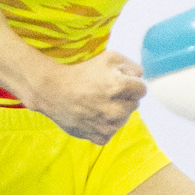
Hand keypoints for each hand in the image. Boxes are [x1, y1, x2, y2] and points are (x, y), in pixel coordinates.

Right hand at [30, 49, 146, 143]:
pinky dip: (104, 126)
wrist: (52, 91)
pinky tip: (93, 116)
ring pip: (123, 119)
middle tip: (105, 92)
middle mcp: (116, 109)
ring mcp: (108, 126)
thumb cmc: (81, 72)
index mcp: (120, 87)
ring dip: (116, 112)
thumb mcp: (108, 57)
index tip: (119, 82)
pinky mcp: (100, 137)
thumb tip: (141, 77)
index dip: (131, 83)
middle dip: (124, 98)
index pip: (142, 89)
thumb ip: (131, 66)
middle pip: (134, 104)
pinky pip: (111, 132)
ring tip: (97, 103)